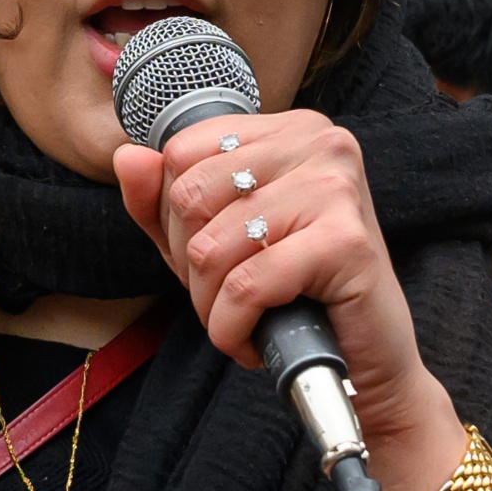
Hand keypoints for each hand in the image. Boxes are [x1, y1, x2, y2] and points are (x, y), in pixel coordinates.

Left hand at [113, 110, 468, 490]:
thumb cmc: (290, 295)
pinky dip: (233, 330)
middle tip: (227, 297)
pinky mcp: (346, 241)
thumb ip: (162, 202)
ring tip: (244, 321)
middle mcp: (319, 143)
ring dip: (212, 306)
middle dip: (191, 266)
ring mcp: (336, 187)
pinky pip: (247, 286)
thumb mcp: (212, 243)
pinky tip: (255, 343)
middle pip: (189, 196)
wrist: (365, 361)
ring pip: (211, 246)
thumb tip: (126, 157)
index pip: (180, 152)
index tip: (211, 255)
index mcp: (290, 129)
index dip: (174, 218)